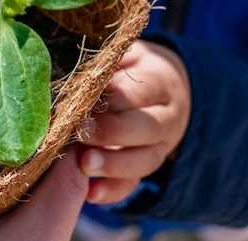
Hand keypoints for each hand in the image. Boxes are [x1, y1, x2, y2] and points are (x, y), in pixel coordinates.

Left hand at [79, 40, 190, 203]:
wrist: (167, 86)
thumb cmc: (133, 67)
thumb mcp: (128, 54)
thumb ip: (110, 60)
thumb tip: (79, 70)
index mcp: (161, 83)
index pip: (141, 94)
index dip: (115, 102)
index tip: (85, 107)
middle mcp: (167, 117)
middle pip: (147, 129)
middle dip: (113, 133)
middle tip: (82, 133)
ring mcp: (161, 146)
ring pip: (145, 161)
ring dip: (114, 166)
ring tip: (84, 165)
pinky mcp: (147, 165)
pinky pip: (136, 183)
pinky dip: (113, 191)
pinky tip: (91, 194)